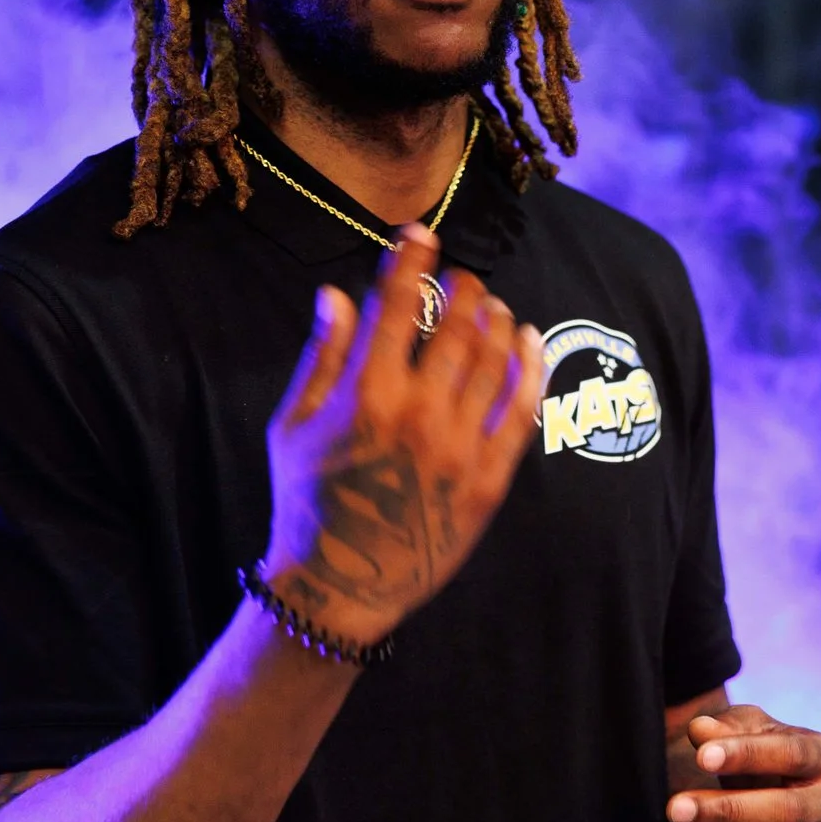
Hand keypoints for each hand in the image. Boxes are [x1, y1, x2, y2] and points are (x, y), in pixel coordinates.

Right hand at [263, 225, 542, 646]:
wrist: (339, 586)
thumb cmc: (305, 499)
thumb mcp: (292, 424)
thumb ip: (320, 357)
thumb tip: (335, 295)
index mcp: (366, 394)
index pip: (399, 305)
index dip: (412, 261)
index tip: (421, 235)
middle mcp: (419, 413)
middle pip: (458, 325)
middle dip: (463, 287)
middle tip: (464, 275)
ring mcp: (460, 447)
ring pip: (494, 360)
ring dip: (496, 319)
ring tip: (492, 304)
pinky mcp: (489, 479)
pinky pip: (521, 410)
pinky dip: (528, 366)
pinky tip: (527, 341)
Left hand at [666, 704, 820, 821]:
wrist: (774, 793)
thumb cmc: (755, 756)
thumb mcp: (742, 730)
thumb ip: (724, 728)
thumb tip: (701, 731)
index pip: (789, 753)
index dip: (746, 754)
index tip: (700, 756)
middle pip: (788, 811)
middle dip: (728, 811)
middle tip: (674, 809)